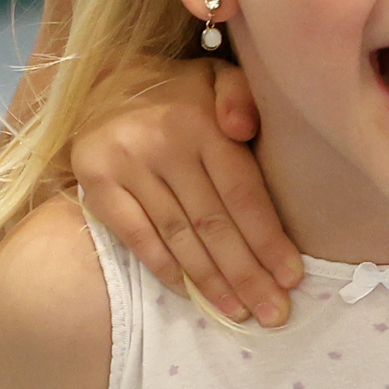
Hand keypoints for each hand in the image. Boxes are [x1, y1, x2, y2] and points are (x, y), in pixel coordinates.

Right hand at [68, 63, 301, 326]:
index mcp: (201, 121)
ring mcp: (126, 164)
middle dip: (247, 274)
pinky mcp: (96, 181)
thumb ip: (241, 94)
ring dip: (211, 281)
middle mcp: (163, 143)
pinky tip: (190, 292)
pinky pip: (136, 236)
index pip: (242, 192)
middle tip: (274, 313)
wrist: (103, 81)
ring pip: (178, 236)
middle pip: (214, 223)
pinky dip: (164, 267)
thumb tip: (243, 129)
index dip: (268, 239)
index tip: (292, 277)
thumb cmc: (177, 93)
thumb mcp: (217, 76)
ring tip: (238, 312)